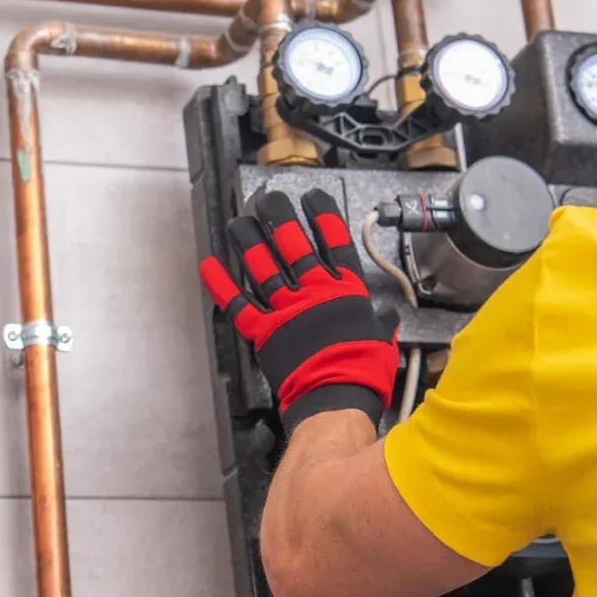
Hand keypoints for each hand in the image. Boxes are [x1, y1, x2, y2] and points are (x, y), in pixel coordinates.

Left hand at [200, 189, 398, 431]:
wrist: (337, 398)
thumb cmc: (363, 371)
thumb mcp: (383, 340)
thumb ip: (381, 323)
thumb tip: (387, 318)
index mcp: (345, 291)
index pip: (334, 243)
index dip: (323, 217)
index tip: (313, 198)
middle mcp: (313, 292)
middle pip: (293, 245)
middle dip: (280, 218)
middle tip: (268, 200)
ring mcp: (286, 310)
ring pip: (263, 266)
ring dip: (249, 241)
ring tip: (240, 222)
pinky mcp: (265, 331)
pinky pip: (238, 304)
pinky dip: (222, 285)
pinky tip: (210, 266)